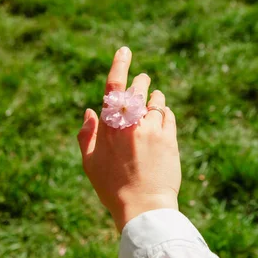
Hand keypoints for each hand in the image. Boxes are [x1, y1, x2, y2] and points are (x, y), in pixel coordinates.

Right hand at [77, 46, 181, 231]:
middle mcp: (132, 122)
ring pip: (156, 100)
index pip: (114, 85)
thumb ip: (86, 134)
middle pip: (138, 88)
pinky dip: (163, 113)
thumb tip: (90, 110)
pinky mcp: (170, 138)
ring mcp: (153, 129)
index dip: (119, 64)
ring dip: (153, 99)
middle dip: (140, 81)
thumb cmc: (112, 188)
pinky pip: (168, 114)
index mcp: (110, 126)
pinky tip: (160, 121)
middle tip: (142, 81)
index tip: (125, 50)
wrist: (144, 207)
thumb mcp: (90, 163)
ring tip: (151, 107)